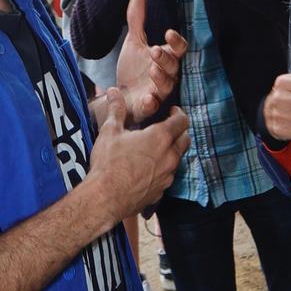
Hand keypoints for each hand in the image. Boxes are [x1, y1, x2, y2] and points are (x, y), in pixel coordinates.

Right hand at [89, 99, 188, 221]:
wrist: (105, 198)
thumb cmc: (108, 163)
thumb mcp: (110, 131)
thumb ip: (116, 110)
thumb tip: (113, 92)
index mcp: (160, 137)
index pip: (182, 121)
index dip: (179, 114)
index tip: (172, 112)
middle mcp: (169, 156)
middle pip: (185, 140)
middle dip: (179, 132)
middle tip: (167, 128)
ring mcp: (167, 176)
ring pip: (177, 159)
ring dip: (171, 151)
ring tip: (155, 149)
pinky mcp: (161, 191)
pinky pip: (168, 176)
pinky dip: (163, 169)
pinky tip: (148, 169)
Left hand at [111, 0, 185, 124]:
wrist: (120, 95)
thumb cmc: (133, 69)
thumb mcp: (133, 43)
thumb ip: (137, 21)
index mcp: (165, 59)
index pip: (178, 49)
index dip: (177, 42)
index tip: (169, 32)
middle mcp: (166, 76)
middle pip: (174, 67)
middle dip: (166, 59)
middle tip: (155, 50)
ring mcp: (157, 92)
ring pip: (166, 87)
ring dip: (161, 78)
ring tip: (152, 69)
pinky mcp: (147, 107)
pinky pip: (153, 106)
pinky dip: (151, 103)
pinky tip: (148, 98)